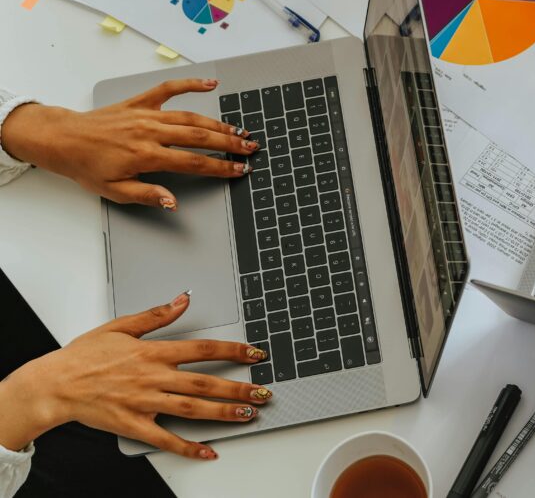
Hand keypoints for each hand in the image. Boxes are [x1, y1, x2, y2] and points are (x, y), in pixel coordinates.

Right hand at [0, 292, 272, 458]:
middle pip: (205, 382)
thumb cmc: (84, 356)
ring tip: (247, 415)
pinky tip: (208, 451)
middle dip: (238, 387)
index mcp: (153, 352)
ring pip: (192, 409)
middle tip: (263, 392)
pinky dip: (188, 446)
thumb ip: (156, 315)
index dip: (233, 351)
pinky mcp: (134, 424)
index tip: (255, 354)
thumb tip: (182, 300)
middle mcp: (153, 377)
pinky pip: (166, 438)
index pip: (203, 349)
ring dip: (223, 412)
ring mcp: (145, 402)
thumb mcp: (120, 326)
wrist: (53, 385)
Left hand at [1, 79, 257, 208]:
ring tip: (238, 130)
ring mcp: (146, 114)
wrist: (63, 140)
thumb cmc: (87, 166)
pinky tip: (210, 83)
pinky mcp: (140, 102)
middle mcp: (150, 132)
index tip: (239, 169)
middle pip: (200, 137)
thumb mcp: (115, 191)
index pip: (194, 163)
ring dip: (218, 123)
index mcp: (146, 156)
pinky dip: (190, 84)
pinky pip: (169, 88)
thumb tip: (173, 201)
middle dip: (229, 143)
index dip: (220, 167)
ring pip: (191, 117)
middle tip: (250, 147)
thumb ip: (147, 195)